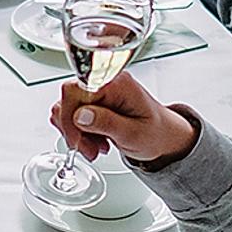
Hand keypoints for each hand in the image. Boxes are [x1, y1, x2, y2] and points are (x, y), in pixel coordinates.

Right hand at [50, 70, 196, 165]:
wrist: (165, 137)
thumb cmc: (157, 134)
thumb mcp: (134, 134)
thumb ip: (107, 123)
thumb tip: (80, 115)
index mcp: (117, 83)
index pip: (75, 90)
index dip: (69, 116)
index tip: (77, 140)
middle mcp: (105, 82)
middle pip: (68, 98)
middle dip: (73, 129)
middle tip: (88, 149)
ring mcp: (98, 91)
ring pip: (66, 107)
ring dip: (75, 132)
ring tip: (94, 147)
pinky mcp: (93, 101)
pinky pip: (71, 113)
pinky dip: (77, 131)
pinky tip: (93, 141)